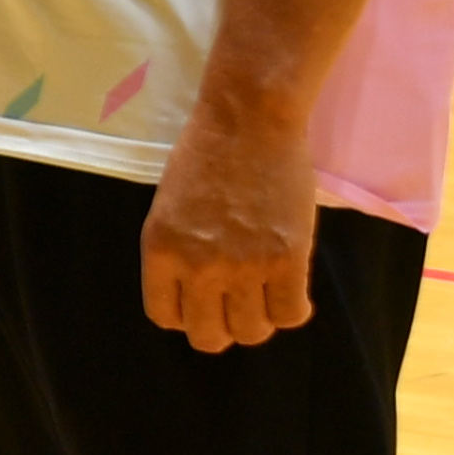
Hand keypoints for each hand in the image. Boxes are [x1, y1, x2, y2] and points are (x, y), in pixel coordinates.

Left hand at [139, 102, 321, 351]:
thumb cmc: (208, 153)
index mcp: (160, 250)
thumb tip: (199, 296)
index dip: (187, 315)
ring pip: (252, 332)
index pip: (165, 317)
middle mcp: (197, 265)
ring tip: (266, 293)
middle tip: (238, 305)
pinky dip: (293, 309)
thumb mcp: (171, 207)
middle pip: (209, 336)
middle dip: (223, 327)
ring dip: (259, 319)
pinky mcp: (286, 259)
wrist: (249, 118)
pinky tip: (291, 290)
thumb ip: (179, 252)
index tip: (203, 302)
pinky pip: (290, 315)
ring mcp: (243, 265)